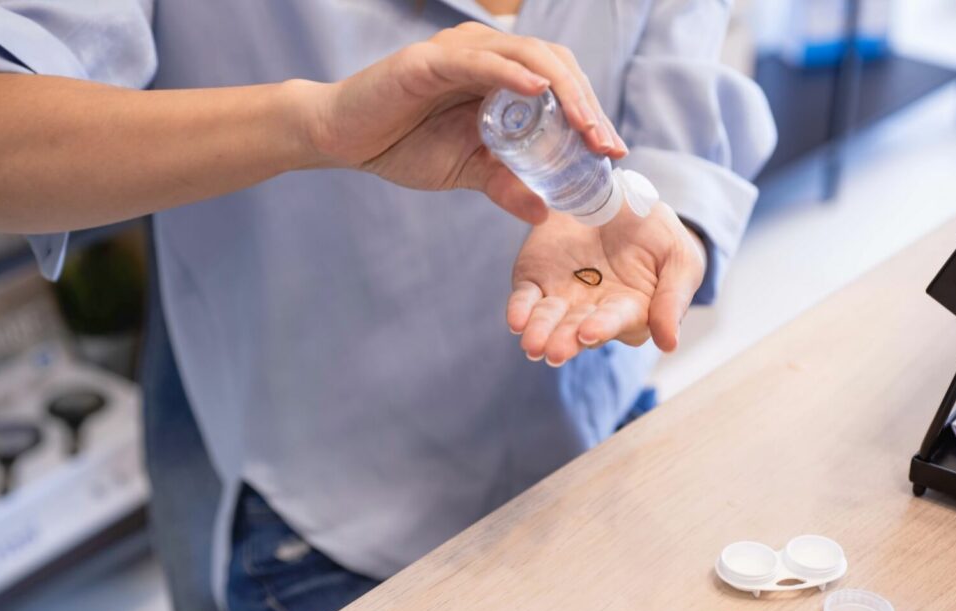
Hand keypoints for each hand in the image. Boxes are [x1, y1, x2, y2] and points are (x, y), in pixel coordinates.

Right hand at [302, 22, 626, 223]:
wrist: (343, 138)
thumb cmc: (403, 145)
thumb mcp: (467, 170)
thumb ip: (506, 184)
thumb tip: (545, 212)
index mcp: (499, 77)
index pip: (559, 85)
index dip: (591, 113)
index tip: (613, 152)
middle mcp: (486, 55)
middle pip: (554, 66)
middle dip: (587, 106)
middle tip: (608, 146)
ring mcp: (459, 52)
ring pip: (527, 57)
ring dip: (563, 92)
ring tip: (586, 128)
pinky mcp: (429, 61)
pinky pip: (479, 62)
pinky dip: (511, 73)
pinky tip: (536, 91)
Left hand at [507, 202, 705, 365]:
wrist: (615, 197)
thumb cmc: (656, 232)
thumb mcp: (678, 257)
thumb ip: (673, 299)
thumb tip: (669, 344)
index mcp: (631, 310)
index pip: (617, 321)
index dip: (603, 326)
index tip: (589, 332)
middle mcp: (594, 312)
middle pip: (578, 329)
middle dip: (566, 340)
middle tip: (554, 350)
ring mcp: (562, 299)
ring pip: (549, 320)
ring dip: (540, 332)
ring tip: (532, 343)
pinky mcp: (536, 282)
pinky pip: (525, 299)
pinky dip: (519, 310)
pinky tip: (516, 321)